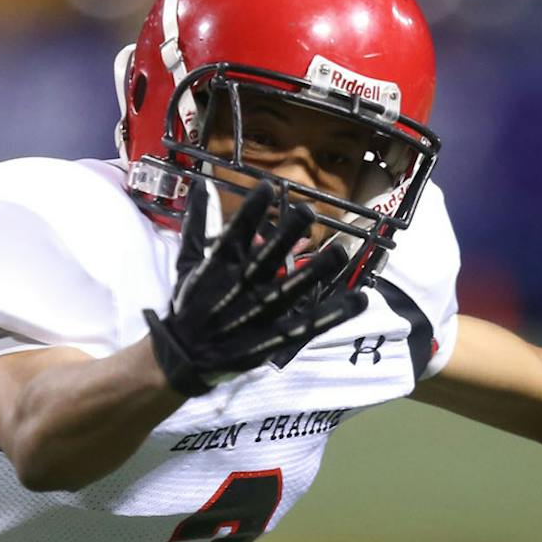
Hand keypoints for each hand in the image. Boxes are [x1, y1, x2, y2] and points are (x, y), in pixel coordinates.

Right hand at [145, 178, 367, 396]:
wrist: (183, 357)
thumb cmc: (189, 305)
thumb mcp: (186, 263)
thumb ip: (196, 224)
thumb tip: (200, 183)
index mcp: (217, 269)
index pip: (234, 234)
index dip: (251, 211)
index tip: (268, 187)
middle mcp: (239, 289)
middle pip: (266, 259)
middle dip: (286, 234)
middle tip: (307, 211)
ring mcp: (258, 316)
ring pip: (290, 291)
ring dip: (316, 271)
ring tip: (339, 252)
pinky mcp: (273, 340)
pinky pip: (307, 326)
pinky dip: (333, 314)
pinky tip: (358, 300)